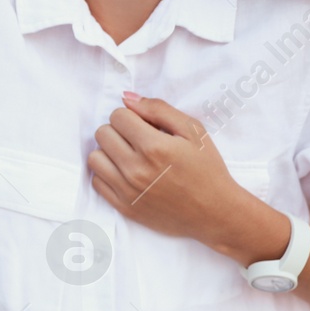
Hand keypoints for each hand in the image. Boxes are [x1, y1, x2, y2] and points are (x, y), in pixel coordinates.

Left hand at [87, 91, 275, 257]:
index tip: (145, 126)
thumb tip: (126, 98)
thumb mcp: (193, 131)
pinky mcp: (124, 207)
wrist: (214, 212)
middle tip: (138, 140)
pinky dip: (108, 174)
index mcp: (154, 147)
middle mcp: (136, 169)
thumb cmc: (207, 168)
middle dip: (119, 131)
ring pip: (95, 157)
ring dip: (109, 152)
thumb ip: (158, 109)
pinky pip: (97, 181)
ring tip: (130, 156)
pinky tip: (126, 173)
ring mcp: (127, 190)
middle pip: (103, 134)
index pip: (117, 116)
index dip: (131, 116)